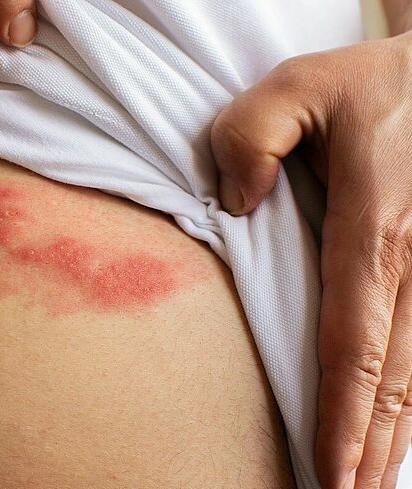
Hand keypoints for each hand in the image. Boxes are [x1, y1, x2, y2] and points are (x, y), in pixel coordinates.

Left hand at [212, 33, 411, 488]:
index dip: (341, 412)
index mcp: (375, 226)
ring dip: (397, 432)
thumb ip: (250, 139)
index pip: (352, 340)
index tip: (329, 471)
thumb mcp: (295, 88)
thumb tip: (234, 205)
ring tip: (371, 483)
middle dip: (369, 445)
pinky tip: (402, 425)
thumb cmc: (369, 86)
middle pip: (392, 374)